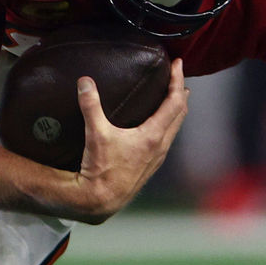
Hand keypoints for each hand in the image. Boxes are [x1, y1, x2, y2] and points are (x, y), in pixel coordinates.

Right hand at [73, 58, 186, 221]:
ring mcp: (156, 158)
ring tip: (173, 98)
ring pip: (174, 128)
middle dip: (180, 93)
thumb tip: (85, 81)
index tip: (178, 65)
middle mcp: (160, 146)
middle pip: (180, 114)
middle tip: (178, 78)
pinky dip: (167, 125)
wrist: (101, 200)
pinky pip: (166, 139)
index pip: (174, 102)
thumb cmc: (101, 169)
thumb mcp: (95, 134)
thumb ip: (91, 105)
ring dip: (176, 111)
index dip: (178, 81)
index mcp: (152, 136)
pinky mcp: (149, 166)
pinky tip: (157, 126)